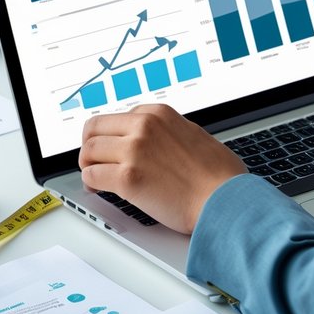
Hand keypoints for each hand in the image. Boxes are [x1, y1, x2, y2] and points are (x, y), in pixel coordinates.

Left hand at [79, 104, 246, 233]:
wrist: (225, 199)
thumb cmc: (219, 175)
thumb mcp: (193, 135)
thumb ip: (167, 133)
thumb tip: (155, 141)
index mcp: (158, 114)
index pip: (117, 118)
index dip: (111, 136)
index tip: (110, 148)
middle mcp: (143, 127)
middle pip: (95, 129)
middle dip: (90, 147)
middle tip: (92, 161)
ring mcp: (134, 151)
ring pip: (88, 152)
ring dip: (88, 166)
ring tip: (95, 178)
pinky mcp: (127, 178)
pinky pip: (91, 177)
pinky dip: (90, 185)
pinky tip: (98, 190)